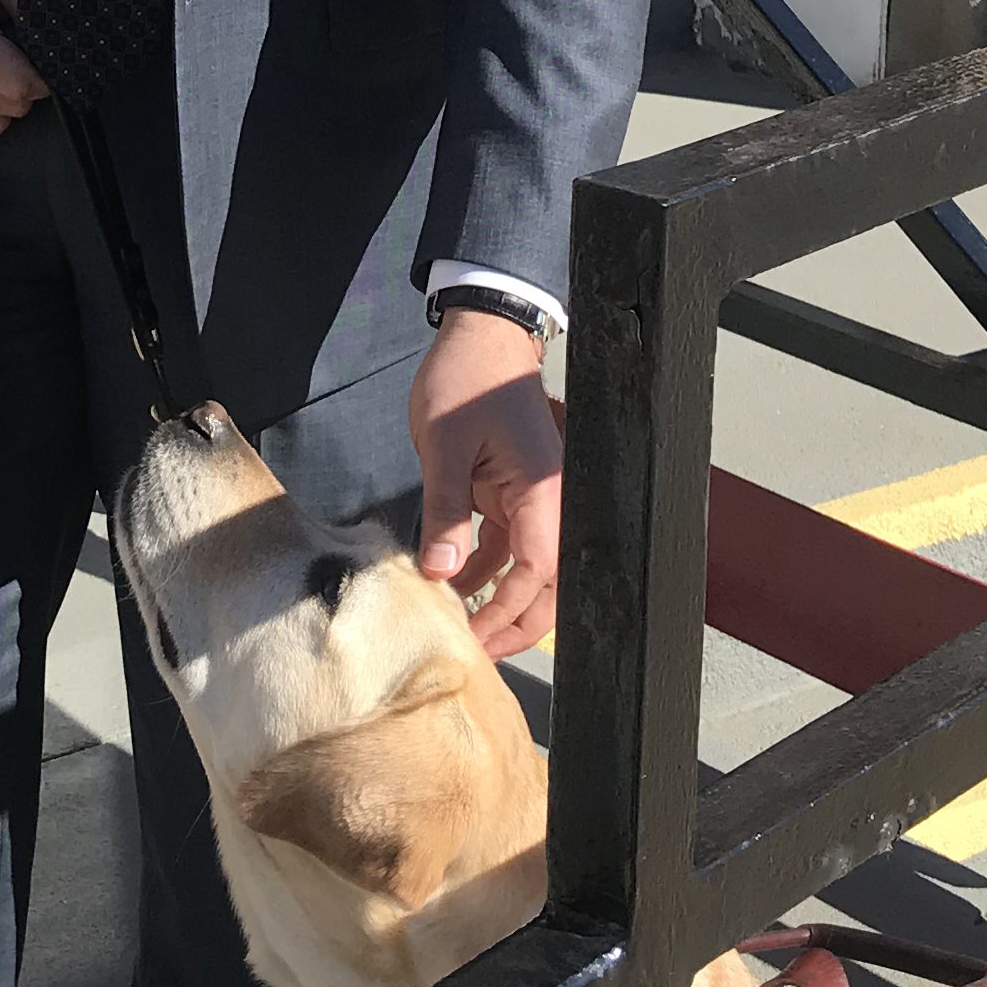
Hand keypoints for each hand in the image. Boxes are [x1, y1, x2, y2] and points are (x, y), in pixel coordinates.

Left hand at [410, 309, 562, 659]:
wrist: (481, 336)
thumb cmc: (467, 380)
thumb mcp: (446, 446)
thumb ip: (445, 511)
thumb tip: (440, 573)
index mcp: (542, 491)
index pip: (536, 571)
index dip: (506, 610)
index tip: (473, 637)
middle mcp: (546, 502)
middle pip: (544, 582)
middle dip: (514, 621)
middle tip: (476, 651)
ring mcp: (530, 498)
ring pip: (524, 568)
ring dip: (496, 598)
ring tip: (460, 626)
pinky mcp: (511, 492)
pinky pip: (505, 543)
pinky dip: (483, 567)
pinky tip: (453, 584)